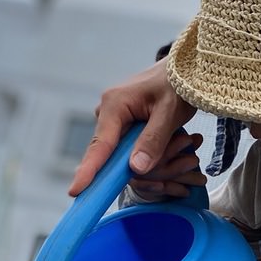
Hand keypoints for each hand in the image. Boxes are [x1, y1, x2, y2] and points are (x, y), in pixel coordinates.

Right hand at [67, 62, 197, 196]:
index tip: (75, 191)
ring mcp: (113, 117)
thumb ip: (153, 141)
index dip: (88, 170)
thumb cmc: (179, 84)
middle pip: (109, 152)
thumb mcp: (170, 113)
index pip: (100, 145)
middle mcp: (108, 111)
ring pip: (120, 151)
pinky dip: (145, 152)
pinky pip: (127, 146)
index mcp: (114, 104)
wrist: (185, 68)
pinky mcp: (123, 122)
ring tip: (178, 141)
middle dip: (130, 166)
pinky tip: (167, 144)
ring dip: (145, 157)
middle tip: (167, 169)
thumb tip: (136, 169)